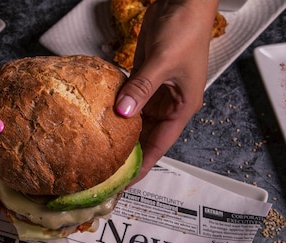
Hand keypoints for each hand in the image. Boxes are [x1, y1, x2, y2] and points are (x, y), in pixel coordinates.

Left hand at [115, 0, 217, 180]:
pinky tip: (99, 119)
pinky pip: (127, 100)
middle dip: (128, 154)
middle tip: (104, 170)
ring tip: (99, 151)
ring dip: (120, 133)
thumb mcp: (163, 62)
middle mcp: (169, 104)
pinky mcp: (142, 78)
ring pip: (135, 120)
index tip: (125, 183)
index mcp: (182, 107)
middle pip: (146, 137)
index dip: (143, 166)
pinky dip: (115, 109)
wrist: (182, 1)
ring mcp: (154, 92)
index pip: (160, 146)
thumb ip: (142, 88)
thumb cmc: (186, 29)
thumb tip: (123, 113)